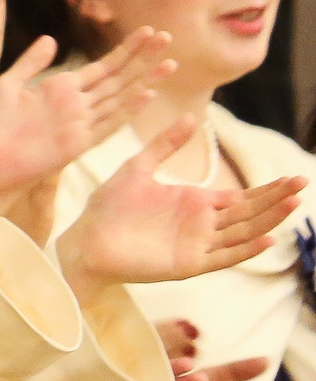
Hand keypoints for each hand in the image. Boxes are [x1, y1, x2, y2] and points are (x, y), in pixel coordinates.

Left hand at [0, 30, 169, 235]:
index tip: (146, 31)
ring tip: (170, 62)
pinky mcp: (80, 142)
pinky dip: (128, 109)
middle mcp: (77, 104)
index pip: (101, 65)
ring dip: (145, 80)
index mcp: (60, 88)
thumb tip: (51, 39)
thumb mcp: (7, 86)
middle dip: (142, 57)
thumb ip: (31, 64)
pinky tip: (147, 94)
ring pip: (120, 97)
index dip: (125, 49)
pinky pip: (109, 124)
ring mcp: (81, 123)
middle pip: (118, 77)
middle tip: (167, 37)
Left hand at [53, 114, 305, 297]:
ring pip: (242, 233)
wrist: (85, 239)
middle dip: (275, 200)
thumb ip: (165, 144)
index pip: (241, 196)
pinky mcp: (187, 264)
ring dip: (268, 221)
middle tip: (301, 184)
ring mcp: (197, 245)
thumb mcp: (139, 167)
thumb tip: (190, 116)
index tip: (293, 177)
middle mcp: (202, 224)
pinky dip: (243, 250)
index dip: (267, 189)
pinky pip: (222, 258)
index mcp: (194, 202)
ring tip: (292, 205)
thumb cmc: (109, 207)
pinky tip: (264, 240)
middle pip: (249, 213)